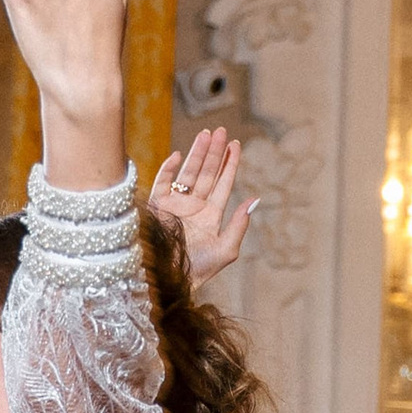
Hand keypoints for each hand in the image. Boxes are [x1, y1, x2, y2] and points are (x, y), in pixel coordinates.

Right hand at [151, 128, 255, 280]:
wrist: (169, 281)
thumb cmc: (198, 271)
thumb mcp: (225, 249)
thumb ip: (239, 225)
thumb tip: (254, 200)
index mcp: (210, 216)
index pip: (223, 184)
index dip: (230, 164)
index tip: (236, 144)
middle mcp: (193, 207)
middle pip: (207, 173)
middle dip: (214, 152)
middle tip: (222, 131)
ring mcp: (175, 205)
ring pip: (187, 172)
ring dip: (196, 153)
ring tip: (206, 134)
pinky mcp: (157, 207)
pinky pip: (162, 182)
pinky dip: (168, 169)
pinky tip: (177, 155)